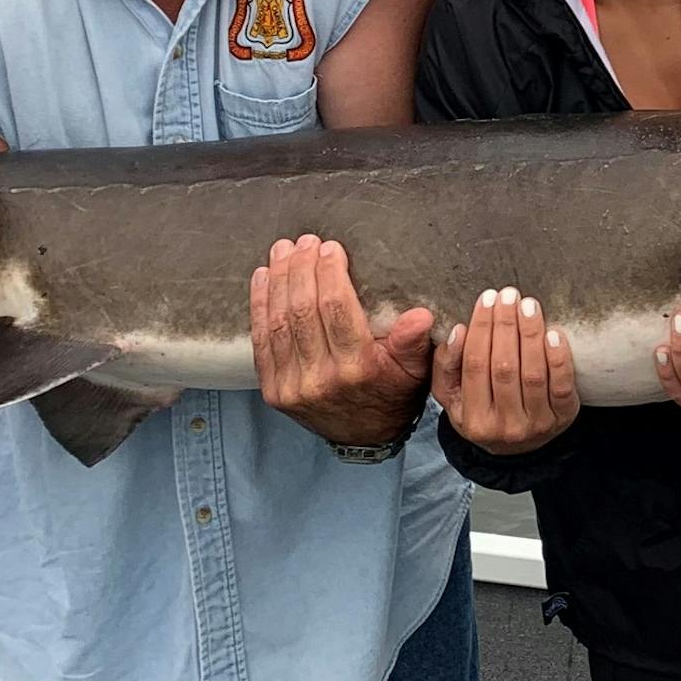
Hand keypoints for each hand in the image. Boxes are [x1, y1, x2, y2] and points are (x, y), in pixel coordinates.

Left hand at [251, 236, 433, 445]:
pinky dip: (260, 306)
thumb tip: (420, 314)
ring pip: (279, 323)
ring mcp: (293, 387)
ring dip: (278, 281)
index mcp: (358, 369)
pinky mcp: (273, 391)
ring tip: (282, 251)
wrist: (364, 438)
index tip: (330, 247)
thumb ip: (414, 342)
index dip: (329, 273)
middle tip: (304, 242)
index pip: (336, 309)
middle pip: (303, 311)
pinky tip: (262, 278)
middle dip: (301, 270)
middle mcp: (321, 379)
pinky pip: (262, 341)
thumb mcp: (415, 369)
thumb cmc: (392, 393)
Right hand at [432, 287, 579, 455]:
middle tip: (508, 294)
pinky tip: (554, 333)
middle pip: (504, 367)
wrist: (517, 447)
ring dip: (531, 334)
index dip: (480, 329)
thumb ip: (446, 365)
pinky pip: (561, 386)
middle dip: (505, 325)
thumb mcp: (453, 395)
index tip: (486, 299)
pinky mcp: (562, 418)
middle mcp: (503, 426)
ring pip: (532, 374)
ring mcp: (535, 424)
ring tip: (528, 305)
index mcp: (472, 419)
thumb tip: (458, 331)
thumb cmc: (482, 408)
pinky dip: (558, 358)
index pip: (474, 366)